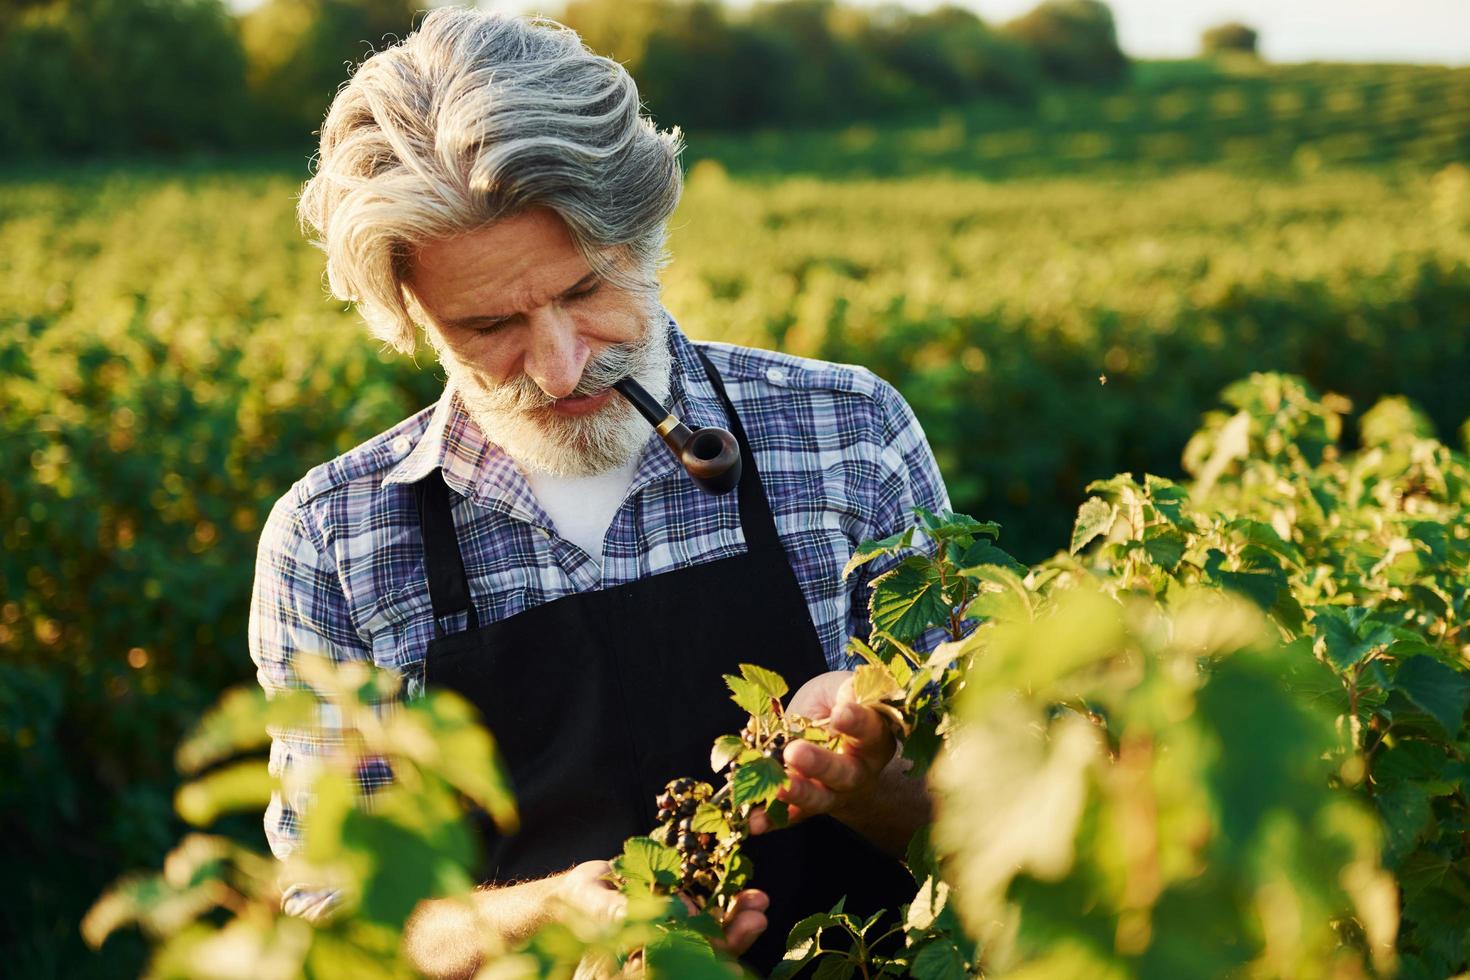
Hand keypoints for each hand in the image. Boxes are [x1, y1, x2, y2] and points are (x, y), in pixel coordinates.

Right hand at [556, 862, 767, 957]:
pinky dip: (730, 901)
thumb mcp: (593, 904)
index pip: (677, 965)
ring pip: (713, 932)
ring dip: (738, 919)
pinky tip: (750, 894)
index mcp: (643, 960)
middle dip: (732, 937)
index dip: (704, 960)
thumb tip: (666, 911)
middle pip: (704, 952)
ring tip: (759, 902)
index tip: (729, 960)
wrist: (578, 891)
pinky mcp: (683, 909)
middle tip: (756, 920)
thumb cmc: (577, 902)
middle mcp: (666, 949)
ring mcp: (676, 931)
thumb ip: (620, 910)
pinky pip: (711, 909)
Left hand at [748, 670, 897, 834]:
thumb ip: (846, 691)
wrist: (827, 737)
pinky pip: (790, 815)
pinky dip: (771, 819)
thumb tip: (847, 700)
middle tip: (795, 752)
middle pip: (845, 773)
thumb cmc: (835, 705)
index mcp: (873, 739)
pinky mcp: (807, 807)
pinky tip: (754, 822)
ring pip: (819, 799)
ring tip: (777, 788)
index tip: (839, 713)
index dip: (857, 723)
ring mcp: (833, 793)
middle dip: (820, 765)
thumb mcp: (840, 689)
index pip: (870, 731)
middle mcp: (858, 771)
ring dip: (796, 794)